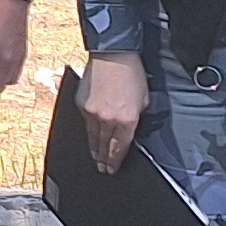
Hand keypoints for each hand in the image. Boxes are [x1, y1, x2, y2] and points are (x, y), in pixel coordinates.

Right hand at [77, 52, 150, 171]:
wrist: (112, 55)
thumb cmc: (132, 74)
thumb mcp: (143, 100)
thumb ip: (136, 118)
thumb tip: (129, 130)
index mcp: (126, 120)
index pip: (120, 148)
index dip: (116, 161)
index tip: (112, 169)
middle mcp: (107, 120)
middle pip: (104, 146)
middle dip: (103, 159)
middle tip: (102, 169)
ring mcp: (91, 112)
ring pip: (92, 137)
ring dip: (94, 149)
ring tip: (95, 158)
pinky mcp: (81, 104)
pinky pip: (85, 123)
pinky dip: (88, 130)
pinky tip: (90, 136)